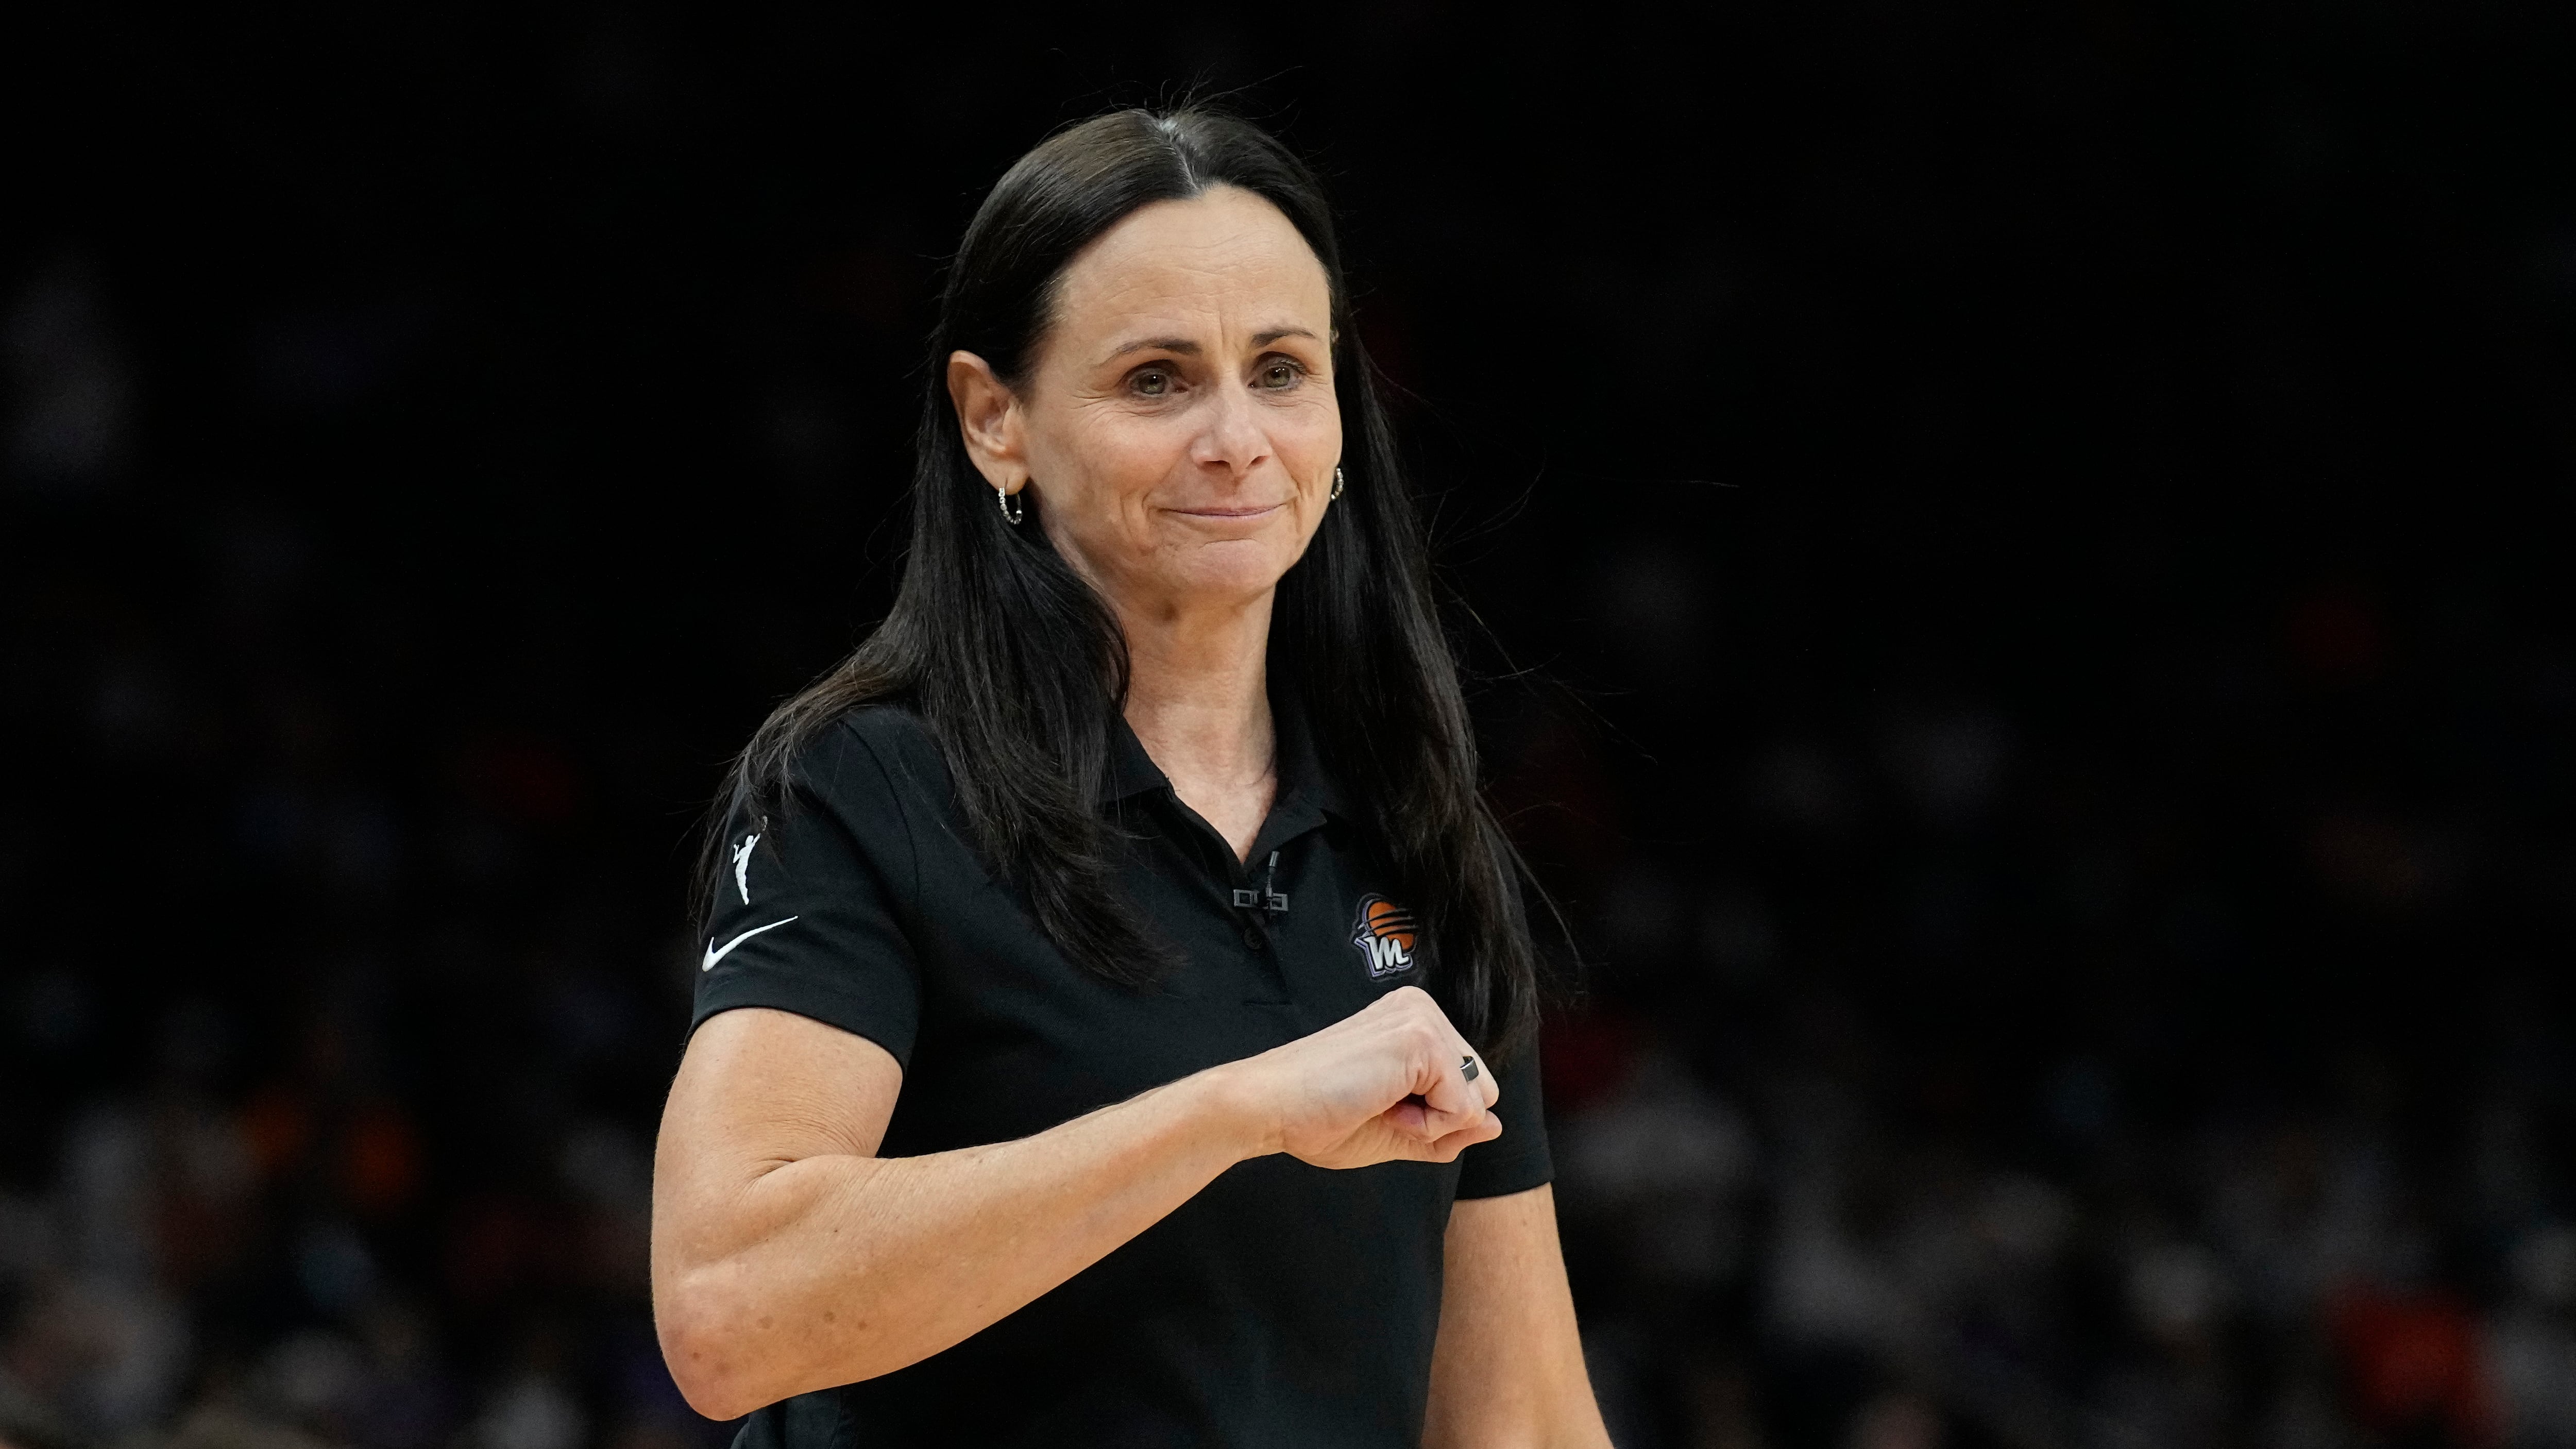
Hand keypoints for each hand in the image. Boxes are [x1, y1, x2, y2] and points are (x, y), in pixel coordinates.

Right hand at [1225, 987, 1503, 1168]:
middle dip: (1440, 1118)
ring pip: (1477, 1101)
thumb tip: (1496, 1125)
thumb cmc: (1319, 1116)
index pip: (1467, 1086)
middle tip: (1380, 1109)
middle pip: (1481, 1090)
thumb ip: (1448, 1129)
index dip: (1433, 1117)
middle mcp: (1423, 1010)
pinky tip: (1382, 1107)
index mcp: (1414, 1021)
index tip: (1379, 1107)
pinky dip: (1427, 1126)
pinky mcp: (1422, 1040)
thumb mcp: (1398, 1130)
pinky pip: (1464, 1109)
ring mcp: (1424, 1020)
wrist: (1268, 1107)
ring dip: (1431, 1123)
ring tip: (1378, 1105)